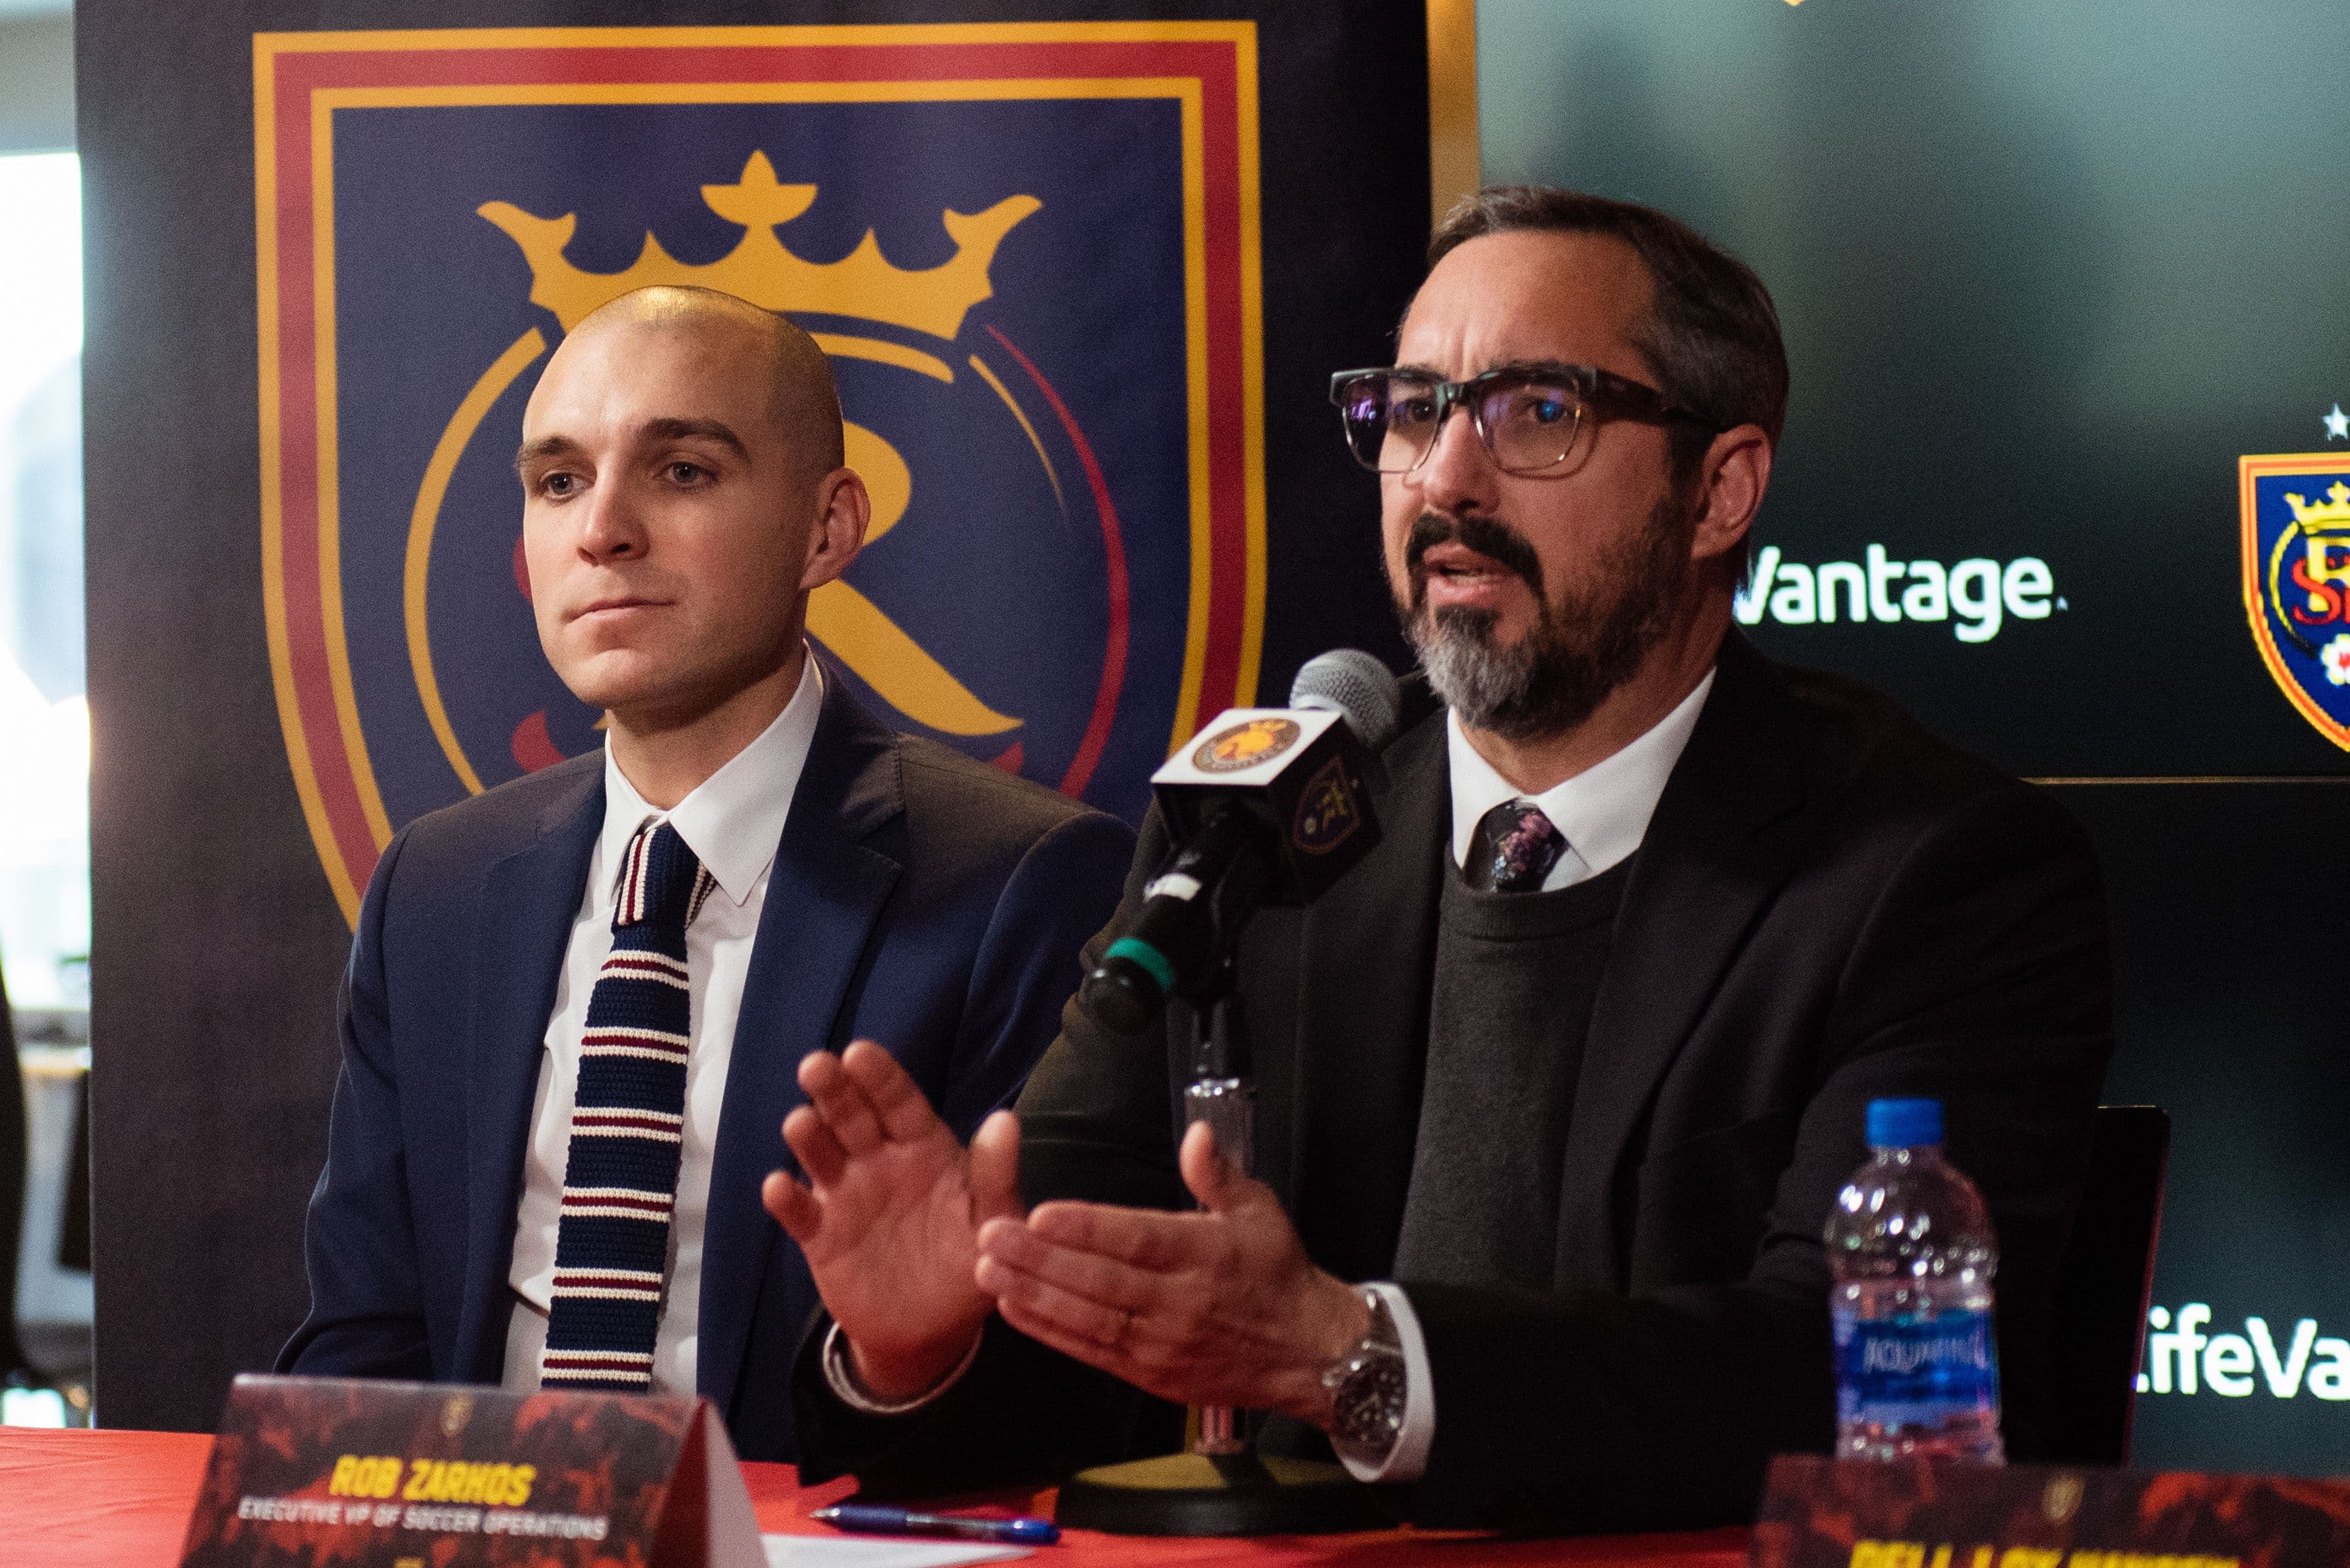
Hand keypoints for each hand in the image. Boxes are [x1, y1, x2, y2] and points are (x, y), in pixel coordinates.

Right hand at [761, 1041, 1020, 1400]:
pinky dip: (787, 1200)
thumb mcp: (992, 1220)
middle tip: (815, 1065)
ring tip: (800, 1123)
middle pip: (852, 1117)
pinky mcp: (821, 1237)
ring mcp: (846, 1196)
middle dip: (833, 1091)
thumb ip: (996, 1175)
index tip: (859, 1052)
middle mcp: (879, 1161)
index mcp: (922, 1147)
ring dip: (808, 1138)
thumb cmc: (969, 1261)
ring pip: (821, 1155)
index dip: (880, 1077)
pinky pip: (800, 1214)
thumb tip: (1006, 1119)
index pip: (899, 1103)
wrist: (934, 1329)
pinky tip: (778, 1186)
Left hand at [972, 1120, 1369, 1425]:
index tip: (1041, 1212)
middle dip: (1040, 1259)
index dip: (1088, 1229)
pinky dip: (1050, 1331)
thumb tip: (1198, 1134)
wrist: (1307, 1354)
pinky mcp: (1150, 1374)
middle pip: (1101, 1281)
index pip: (1138, 1240)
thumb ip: (1219, 1174)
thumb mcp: (1260, 1211)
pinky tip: (1013, 1308)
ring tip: (987, 1268)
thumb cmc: (1277, 1275)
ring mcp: (1162, 1343)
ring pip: (1089, 1319)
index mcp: (1206, 1255)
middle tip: (990, 1234)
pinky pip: (1092, 1351)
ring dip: (1034, 1294)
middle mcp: (1180, 1302)